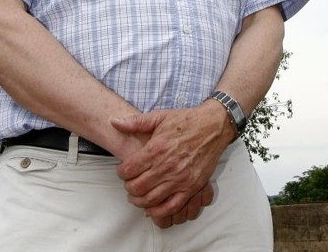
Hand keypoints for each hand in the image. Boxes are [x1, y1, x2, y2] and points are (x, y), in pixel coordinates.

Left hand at [112, 102, 232, 226]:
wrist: (213, 126)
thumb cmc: (186, 121)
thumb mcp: (160, 116)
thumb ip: (136, 122)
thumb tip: (114, 122)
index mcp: (157, 148)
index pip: (129, 170)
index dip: (121, 172)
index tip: (123, 171)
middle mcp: (167, 165)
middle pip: (137, 188)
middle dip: (128, 188)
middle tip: (129, 184)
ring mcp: (179, 178)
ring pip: (150, 200)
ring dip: (139, 201)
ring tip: (138, 195)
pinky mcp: (191, 187)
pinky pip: (170, 207)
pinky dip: (157, 212)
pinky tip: (152, 207)